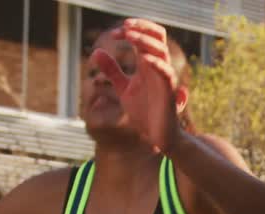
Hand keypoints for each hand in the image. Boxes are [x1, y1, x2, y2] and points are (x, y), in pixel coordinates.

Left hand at [91, 19, 182, 151]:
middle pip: (157, 37)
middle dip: (142, 28)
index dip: (131, 30)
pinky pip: (166, 73)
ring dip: (145, 41)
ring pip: (161, 51)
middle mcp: (158, 67)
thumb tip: (96, 52)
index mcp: (148, 64)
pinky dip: (156, 64)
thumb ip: (112, 70)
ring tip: (130, 36)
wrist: (157, 135)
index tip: (114, 33)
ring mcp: (164, 78)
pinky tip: (143, 58)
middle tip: (124, 27)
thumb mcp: (123, 88)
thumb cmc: (144, 112)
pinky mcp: (168, 92)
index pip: (144, 37)